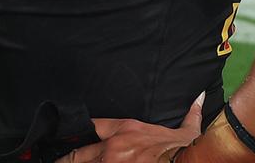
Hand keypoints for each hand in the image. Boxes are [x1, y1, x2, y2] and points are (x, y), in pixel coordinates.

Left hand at [62, 93, 203, 162]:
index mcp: (127, 130)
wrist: (191, 161)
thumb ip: (189, 115)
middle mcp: (113, 147)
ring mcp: (111, 162)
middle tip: (54, 161)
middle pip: (79, 153)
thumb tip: (199, 98)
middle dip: (67, 158)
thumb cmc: (186, 151)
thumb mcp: (186, 132)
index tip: (69, 139)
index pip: (93, 126)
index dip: (80, 133)